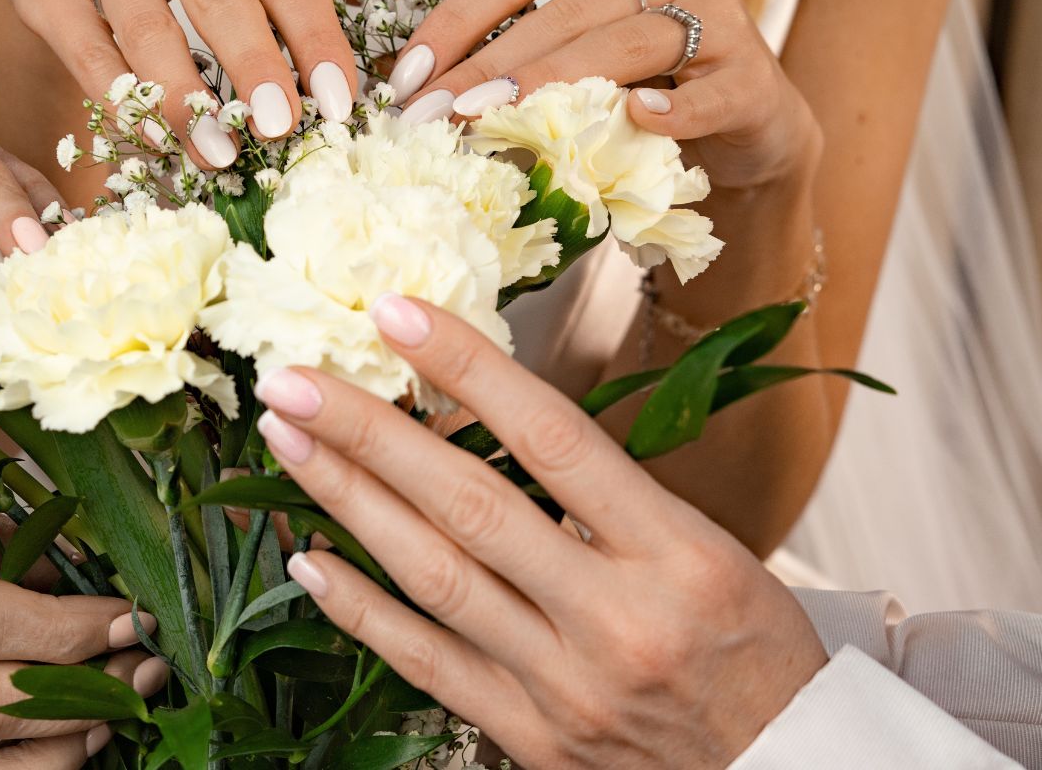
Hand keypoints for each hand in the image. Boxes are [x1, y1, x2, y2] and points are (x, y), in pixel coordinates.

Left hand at [250, 295, 827, 768]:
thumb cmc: (754, 653)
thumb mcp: (715, 552)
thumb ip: (609, 497)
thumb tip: (492, 414)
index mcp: (678, 555)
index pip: (553, 439)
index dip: (467, 369)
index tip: (396, 314)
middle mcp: (616, 620)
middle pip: (468, 506)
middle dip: (367, 434)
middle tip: (292, 380)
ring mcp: (566, 686)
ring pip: (433, 578)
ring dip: (346, 503)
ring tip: (287, 444)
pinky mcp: (531, 737)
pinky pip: (425, 664)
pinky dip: (361, 609)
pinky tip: (308, 559)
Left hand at [393, 0, 821, 189]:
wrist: (745, 120)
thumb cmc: (644, 72)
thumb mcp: (577, 35)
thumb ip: (520, 35)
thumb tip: (421, 82)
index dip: (457, 18)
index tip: (407, 75)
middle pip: (562, 9)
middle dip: (486, 66)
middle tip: (430, 114)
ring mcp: (722, 10)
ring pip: (620, 47)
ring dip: (546, 88)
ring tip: (486, 123)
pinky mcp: (752, 76)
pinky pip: (703, 97)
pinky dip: (668, 113)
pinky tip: (632, 120)